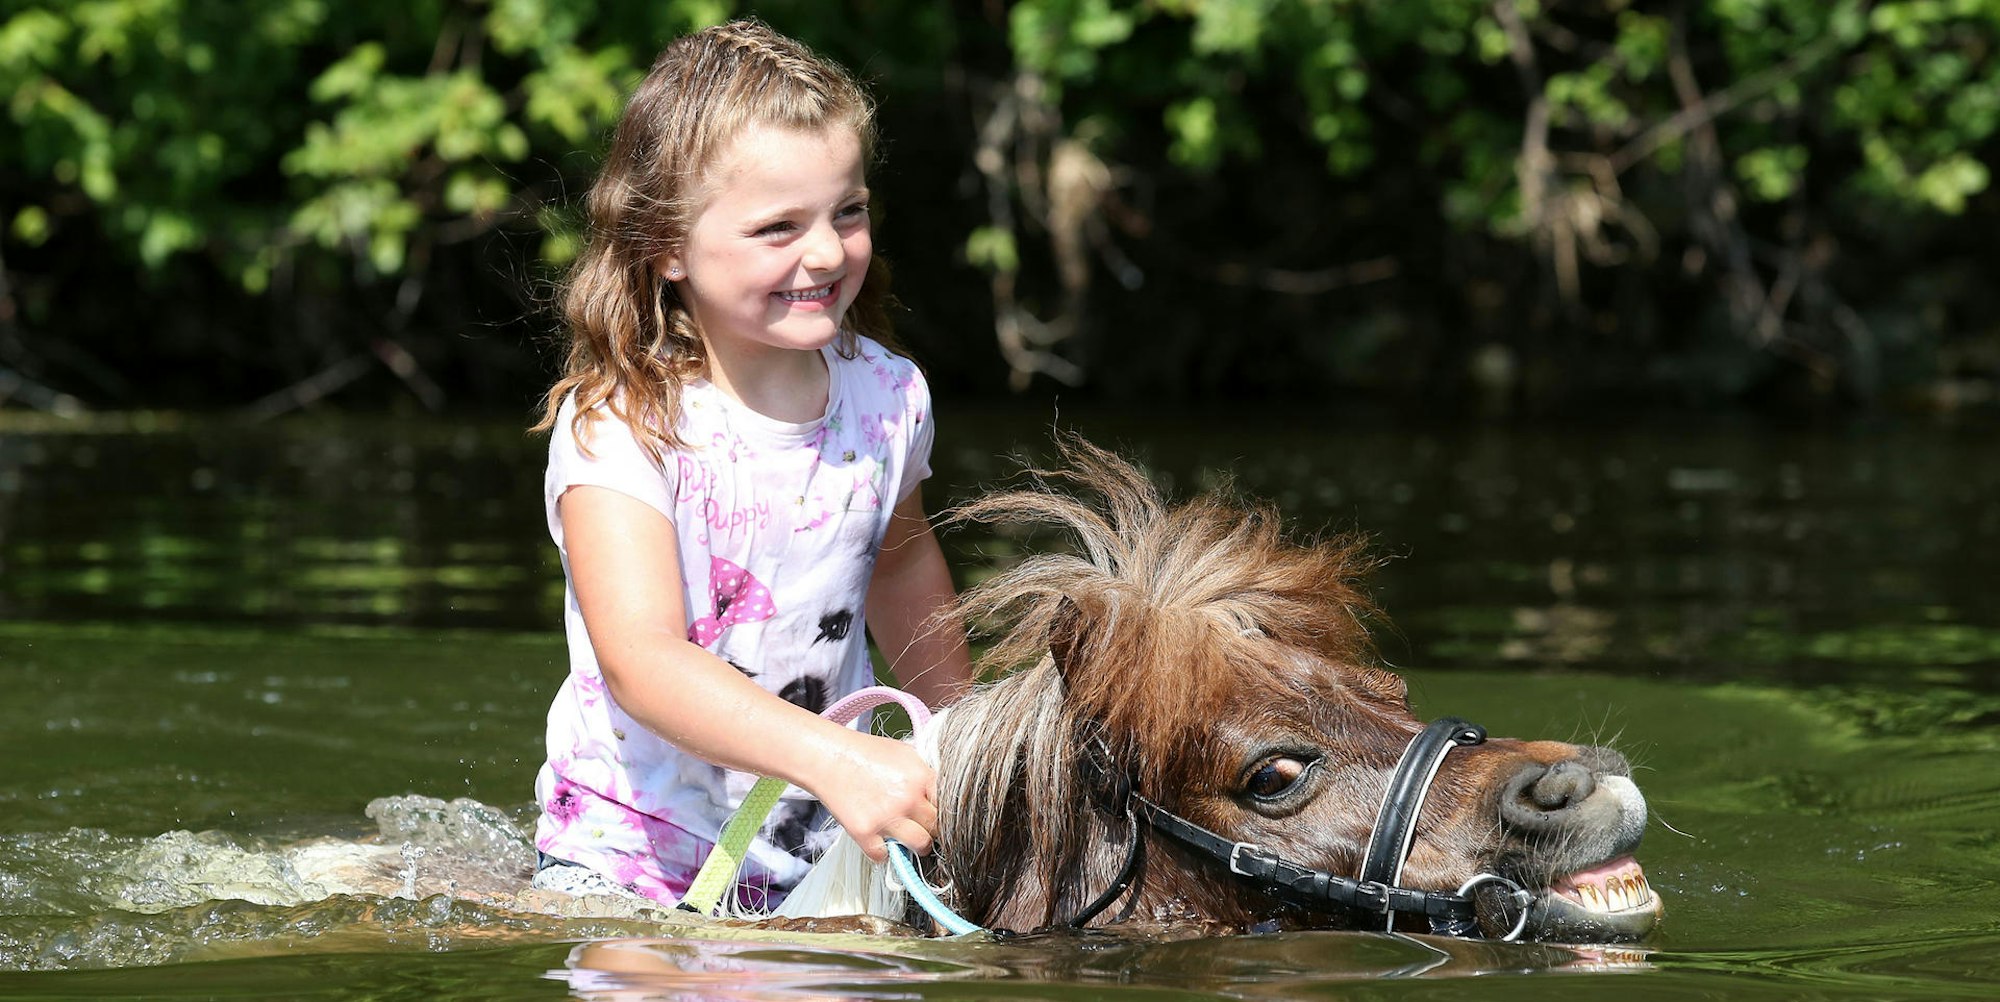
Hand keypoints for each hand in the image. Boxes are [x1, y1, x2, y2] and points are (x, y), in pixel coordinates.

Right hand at [804, 730, 938, 863]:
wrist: (828, 757)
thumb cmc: (867, 753)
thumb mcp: (905, 753)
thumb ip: (926, 775)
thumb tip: (943, 795)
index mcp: (921, 777)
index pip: (951, 806)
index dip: (947, 812)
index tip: (940, 816)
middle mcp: (907, 799)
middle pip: (938, 828)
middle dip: (933, 829)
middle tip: (924, 827)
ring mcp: (886, 817)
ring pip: (920, 846)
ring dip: (916, 845)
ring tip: (909, 839)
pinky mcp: (864, 832)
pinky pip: (885, 856)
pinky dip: (883, 852)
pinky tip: (880, 839)